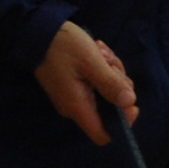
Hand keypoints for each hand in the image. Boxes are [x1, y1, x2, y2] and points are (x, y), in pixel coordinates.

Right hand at [33, 22, 135, 143]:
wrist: (38, 32)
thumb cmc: (64, 47)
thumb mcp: (92, 62)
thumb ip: (110, 83)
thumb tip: (130, 102)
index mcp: (78, 107)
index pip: (103, 135)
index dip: (122, 123)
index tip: (130, 101)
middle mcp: (75, 107)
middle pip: (109, 109)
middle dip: (117, 85)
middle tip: (110, 63)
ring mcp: (74, 96)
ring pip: (105, 92)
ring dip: (110, 71)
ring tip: (101, 52)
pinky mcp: (74, 85)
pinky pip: (95, 82)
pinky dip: (101, 68)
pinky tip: (97, 51)